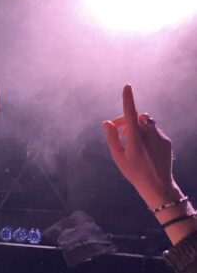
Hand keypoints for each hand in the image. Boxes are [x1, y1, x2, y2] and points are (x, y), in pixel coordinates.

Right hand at [103, 85, 176, 207]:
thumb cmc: (134, 172)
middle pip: (136, 117)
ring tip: (131, 140)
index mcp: (135, 139)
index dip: (128, 99)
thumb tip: (107, 122)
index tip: (127, 87)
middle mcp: (149, 135)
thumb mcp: (117, 157)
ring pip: (145, 123)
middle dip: (126, 120)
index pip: (130, 113)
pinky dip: (146, 134)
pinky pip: (153, 130)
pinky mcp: (166, 141)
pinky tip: (144, 148)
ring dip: (136, 126)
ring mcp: (159, 137)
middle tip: (117, 130)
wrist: (158, 185)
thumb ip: (111, 138)